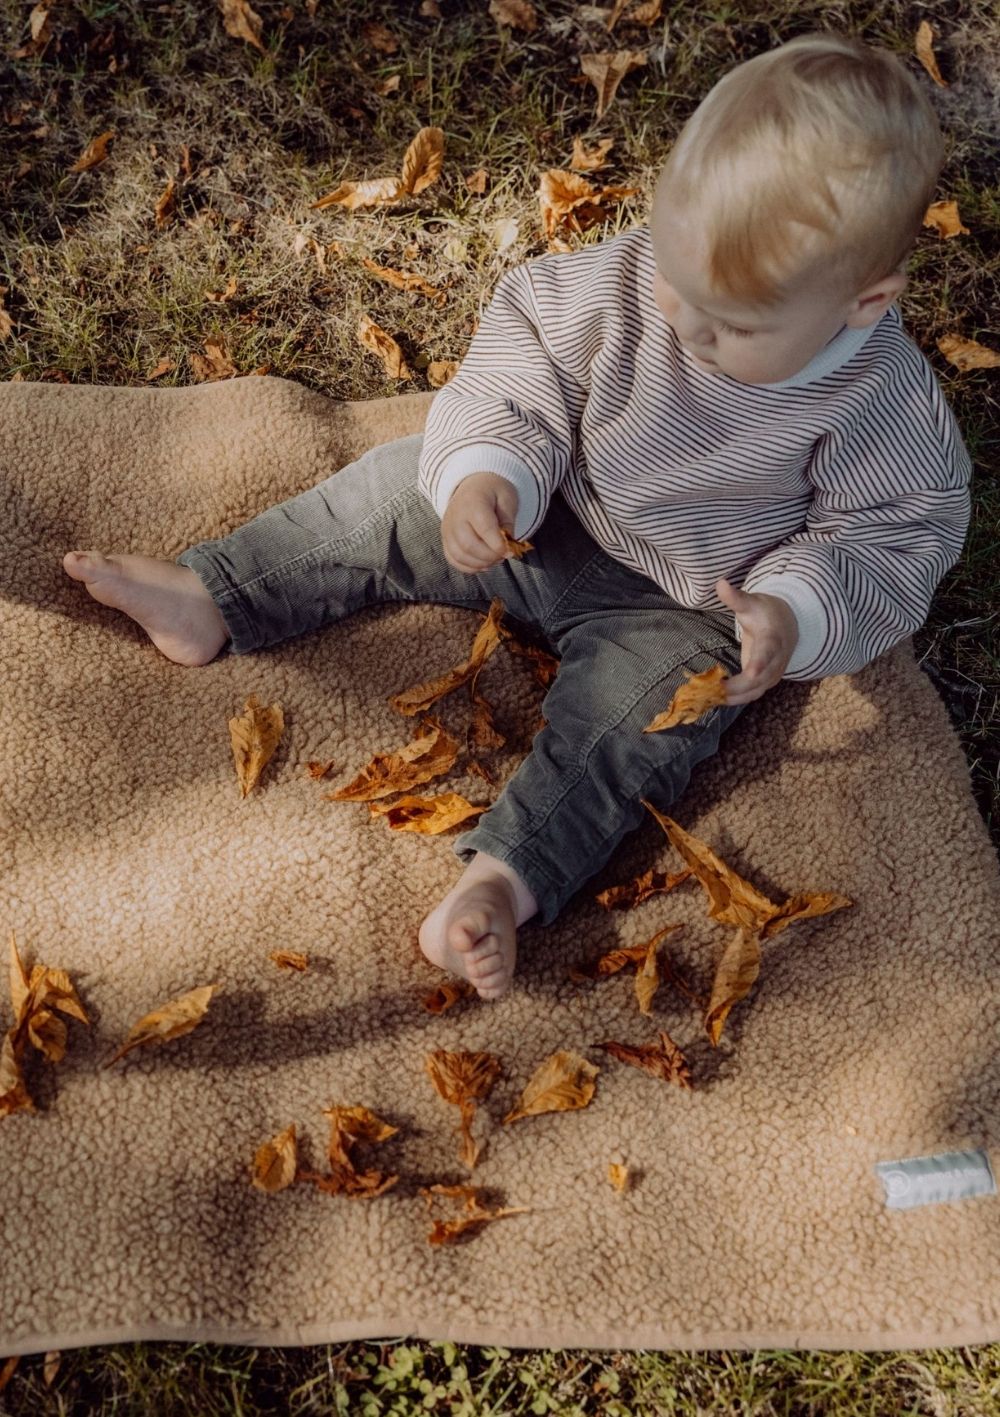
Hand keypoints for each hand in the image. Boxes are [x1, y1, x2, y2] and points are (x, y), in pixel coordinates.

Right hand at [441, 472, 519, 573]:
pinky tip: (483, 563)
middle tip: (503, 555)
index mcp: (473, 502)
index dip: (498, 545)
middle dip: (490, 556)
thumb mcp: (507, 499)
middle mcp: (456, 516)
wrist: (474, 485)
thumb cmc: (493, 492)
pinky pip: (453, 559)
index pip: (484, 529)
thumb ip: (508, 522)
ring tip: (494, 559)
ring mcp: (447, 529)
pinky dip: (469, 566)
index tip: (511, 551)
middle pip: (468, 545)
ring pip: (459, 555)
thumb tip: (507, 546)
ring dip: (480, 563)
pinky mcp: (445, 539)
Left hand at [715, 577, 798, 704]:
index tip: (750, 672)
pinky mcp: (765, 682)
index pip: (768, 652)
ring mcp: (772, 674)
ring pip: (754, 691)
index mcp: (772, 639)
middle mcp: (776, 660)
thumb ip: (736, 598)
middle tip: (712, 689)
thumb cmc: (765, 612)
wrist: (787, 625)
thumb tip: (720, 584)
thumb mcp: (751, 602)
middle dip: (737, 687)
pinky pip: (751, 695)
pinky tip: (715, 699)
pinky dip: (734, 699)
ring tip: (709, 698)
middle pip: (759, 679)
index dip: (760, 663)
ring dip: (733, 697)